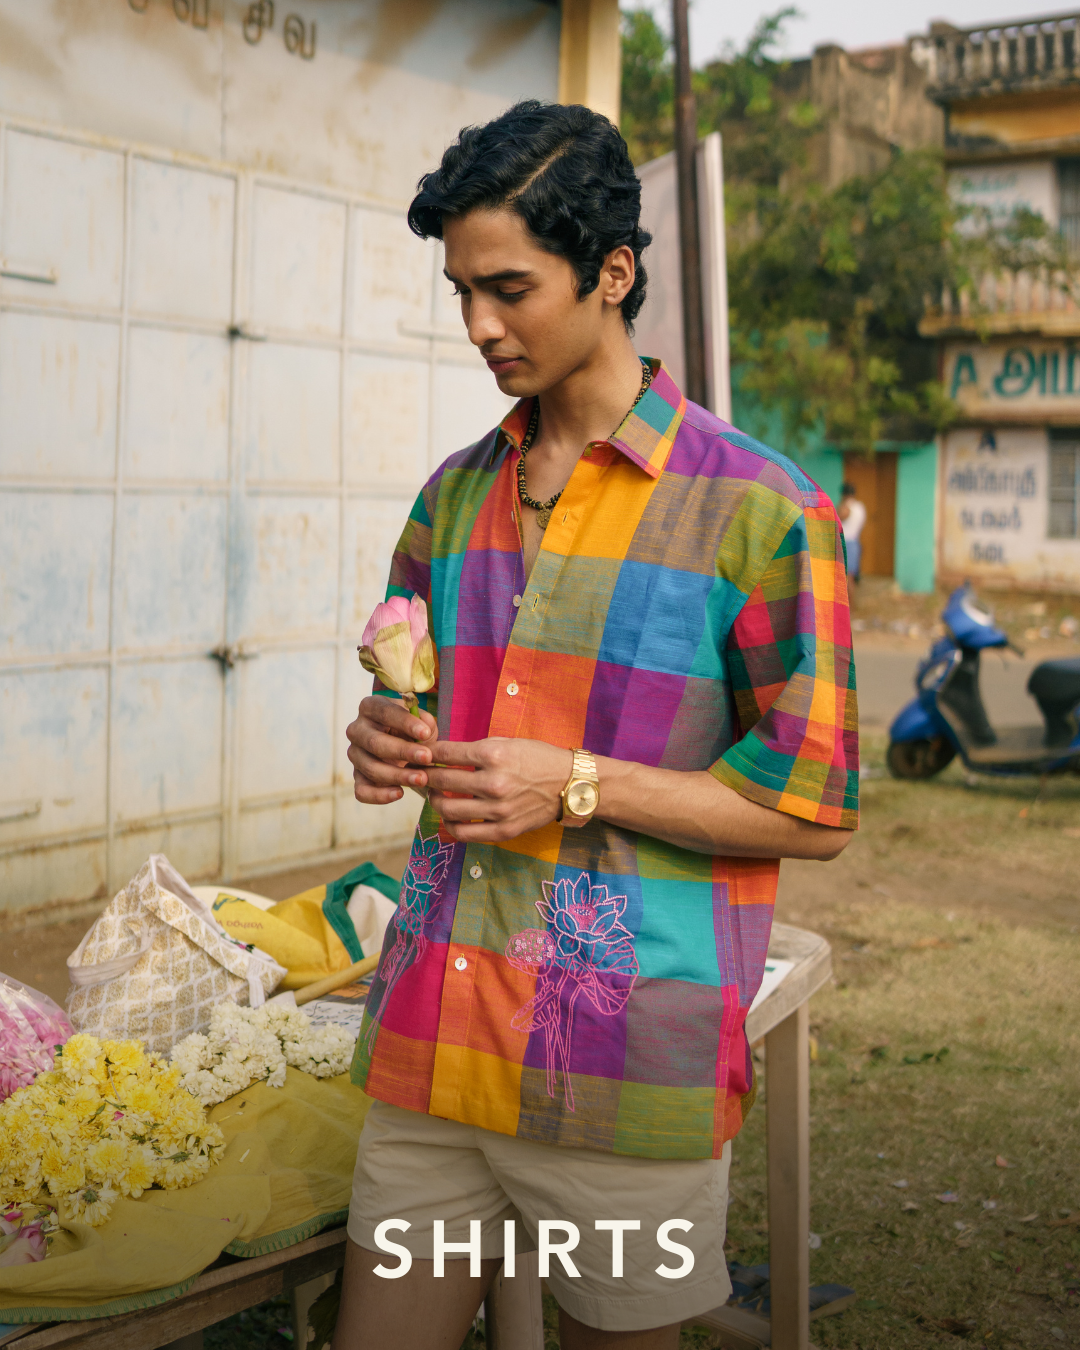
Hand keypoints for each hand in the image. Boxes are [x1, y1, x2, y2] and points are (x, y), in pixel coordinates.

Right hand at [347, 696, 437, 804]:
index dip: (405, 722)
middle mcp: (357, 729)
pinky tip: (400, 793)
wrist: (406, 747)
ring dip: (397, 775)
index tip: (426, 733)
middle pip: (374, 742)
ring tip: (421, 779)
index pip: (385, 712)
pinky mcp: (357, 776)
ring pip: (370, 767)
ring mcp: (355, 754)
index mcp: (370, 707)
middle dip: (403, 751)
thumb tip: (425, 726)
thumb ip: (425, 722)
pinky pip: (361, 790)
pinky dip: (379, 795)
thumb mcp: (421, 721)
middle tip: (427, 757)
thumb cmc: (413, 730)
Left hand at [424, 737, 572, 842]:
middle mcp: (493, 783)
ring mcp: (498, 810)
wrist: (570, 783)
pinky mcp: (504, 830)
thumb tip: (439, 754)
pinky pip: (464, 833)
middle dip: (425, 776)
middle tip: (421, 774)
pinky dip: (450, 825)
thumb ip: (474, 750)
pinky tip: (450, 816)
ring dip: (434, 801)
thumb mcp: (506, 743)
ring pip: (447, 810)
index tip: (419, 755)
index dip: (426, 754)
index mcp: (493, 755)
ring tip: (435, 795)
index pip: (445, 754)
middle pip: (441, 782)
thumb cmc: (537, 758)